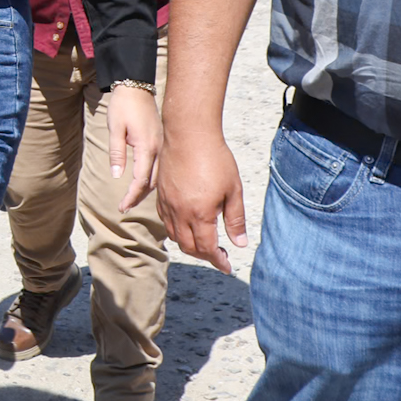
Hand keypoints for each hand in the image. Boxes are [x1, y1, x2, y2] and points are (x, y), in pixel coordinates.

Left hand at [106, 83, 162, 212]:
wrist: (137, 86)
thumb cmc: (124, 105)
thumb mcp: (115, 128)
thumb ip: (116, 152)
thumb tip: (117, 175)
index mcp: (146, 146)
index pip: (140, 179)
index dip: (131, 196)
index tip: (122, 207)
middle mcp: (158, 149)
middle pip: (151, 182)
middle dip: (138, 196)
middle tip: (124, 208)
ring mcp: (162, 146)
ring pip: (157, 176)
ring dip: (146, 189)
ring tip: (132, 200)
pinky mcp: (162, 142)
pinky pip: (159, 167)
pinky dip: (152, 179)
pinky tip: (144, 184)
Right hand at [157, 122, 246, 275]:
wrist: (189, 134)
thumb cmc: (215, 158)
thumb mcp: (233, 190)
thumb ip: (235, 219)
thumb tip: (239, 243)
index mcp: (200, 214)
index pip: (207, 249)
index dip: (218, 261)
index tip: (227, 267)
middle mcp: (180, 213)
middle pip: (189, 247)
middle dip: (204, 256)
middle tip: (219, 254)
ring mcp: (167, 204)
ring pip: (174, 236)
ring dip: (189, 245)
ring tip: (204, 241)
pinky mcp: (160, 194)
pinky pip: (165, 221)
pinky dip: (176, 230)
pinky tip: (187, 224)